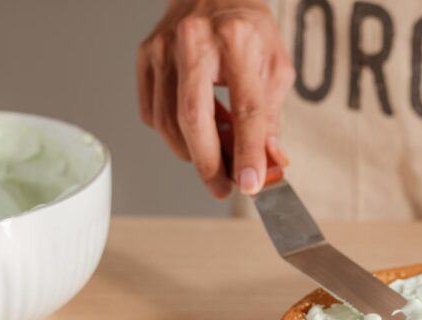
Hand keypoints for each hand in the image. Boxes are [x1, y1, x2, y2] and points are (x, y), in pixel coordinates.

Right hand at [137, 0, 292, 197]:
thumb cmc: (249, 29)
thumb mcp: (275, 67)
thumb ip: (271, 116)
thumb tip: (268, 162)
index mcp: (236, 40)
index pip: (245, 108)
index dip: (248, 151)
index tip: (252, 183)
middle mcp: (193, 40)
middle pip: (193, 117)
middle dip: (208, 163)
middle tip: (222, 188)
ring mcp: (163, 48)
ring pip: (168, 120)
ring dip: (191, 152)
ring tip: (214, 160)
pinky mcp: (145, 56)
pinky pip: (153, 112)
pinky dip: (173, 134)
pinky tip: (194, 133)